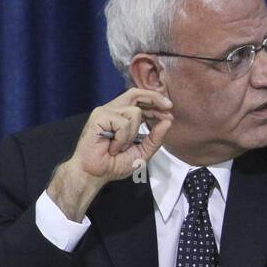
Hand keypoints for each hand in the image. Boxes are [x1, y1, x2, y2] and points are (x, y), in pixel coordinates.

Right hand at [47, 88, 173, 219]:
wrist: (95, 174)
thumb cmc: (114, 164)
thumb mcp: (142, 151)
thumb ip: (155, 138)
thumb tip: (168, 122)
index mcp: (123, 116)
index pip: (141, 102)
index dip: (156, 104)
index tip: (170, 112)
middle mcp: (114, 110)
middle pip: (136, 93)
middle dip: (154, 97)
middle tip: (169, 107)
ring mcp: (105, 112)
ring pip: (135, 112)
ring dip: (133, 133)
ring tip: (121, 147)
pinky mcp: (99, 117)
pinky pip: (123, 122)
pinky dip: (122, 138)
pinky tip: (113, 147)